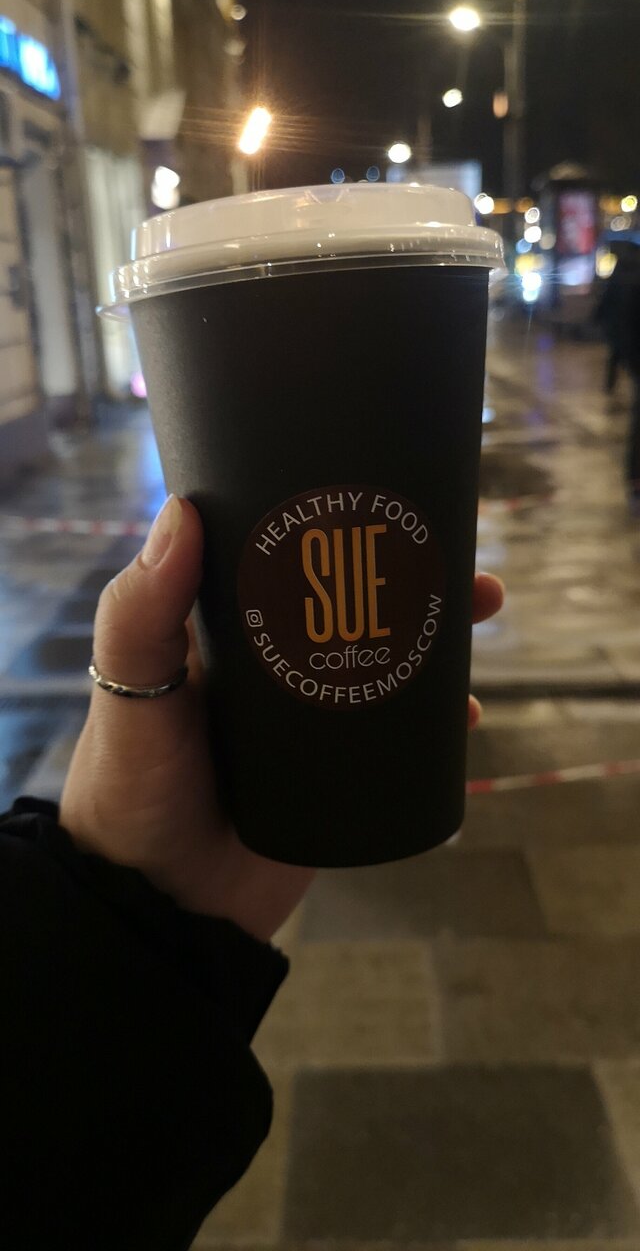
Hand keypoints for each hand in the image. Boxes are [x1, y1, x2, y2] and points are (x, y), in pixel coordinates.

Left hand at [60, 497, 503, 939]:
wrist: (156, 907)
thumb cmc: (128, 788)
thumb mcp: (132, 691)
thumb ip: (141, 613)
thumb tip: (182, 510)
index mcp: (226, 637)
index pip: (291, 565)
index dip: (341, 532)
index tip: (391, 505)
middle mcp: (274, 671)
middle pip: (357, 611)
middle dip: (415, 584)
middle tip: (471, 577)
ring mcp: (310, 726)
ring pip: (385, 669)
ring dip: (436, 643)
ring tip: (480, 624)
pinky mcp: (336, 782)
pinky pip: (396, 744)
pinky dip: (435, 724)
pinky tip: (464, 716)